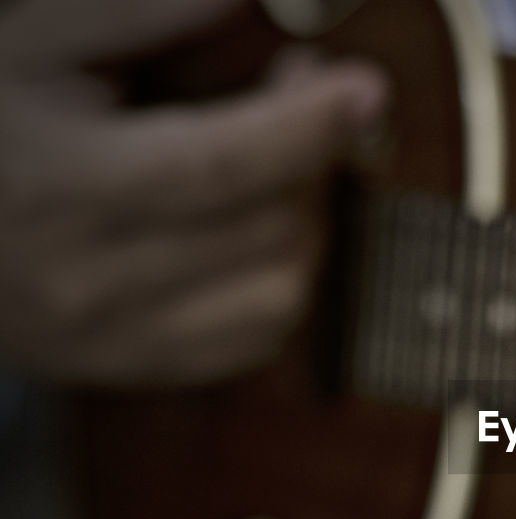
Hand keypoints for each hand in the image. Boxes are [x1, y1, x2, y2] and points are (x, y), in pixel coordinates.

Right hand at [0, 0, 386, 384]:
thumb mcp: (31, 41)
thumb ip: (139, 12)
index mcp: (62, 183)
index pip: (217, 164)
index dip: (306, 126)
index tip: (364, 88)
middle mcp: (90, 276)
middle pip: (266, 230)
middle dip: (315, 160)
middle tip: (305, 98)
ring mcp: (111, 335)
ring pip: (277, 297)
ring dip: (309, 227)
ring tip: (285, 172)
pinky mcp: (127, 367)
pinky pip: (251, 343)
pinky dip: (281, 284)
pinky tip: (260, 234)